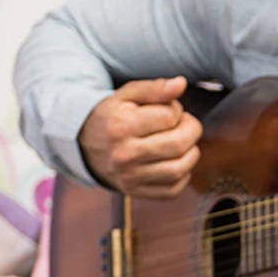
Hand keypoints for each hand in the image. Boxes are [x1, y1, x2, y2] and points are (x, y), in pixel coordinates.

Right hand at [78, 76, 203, 198]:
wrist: (86, 147)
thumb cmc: (113, 116)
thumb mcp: (128, 95)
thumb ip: (155, 88)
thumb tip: (181, 84)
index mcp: (120, 127)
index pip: (169, 117)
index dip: (176, 110)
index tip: (168, 111)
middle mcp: (123, 155)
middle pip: (178, 144)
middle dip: (191, 130)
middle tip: (185, 126)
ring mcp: (129, 177)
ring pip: (179, 169)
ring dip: (190, 153)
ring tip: (182, 143)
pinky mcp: (135, 192)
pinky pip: (172, 190)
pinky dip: (182, 176)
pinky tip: (173, 162)